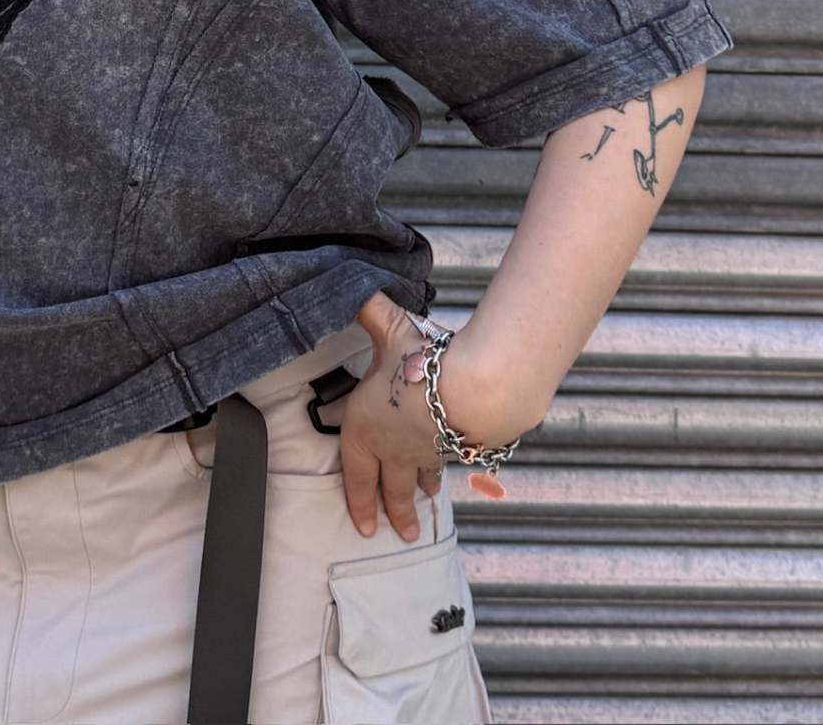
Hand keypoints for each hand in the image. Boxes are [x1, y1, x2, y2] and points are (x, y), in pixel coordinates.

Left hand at [339, 293, 446, 540]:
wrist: (470, 390)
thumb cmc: (420, 364)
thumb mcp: (388, 328)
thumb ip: (369, 310)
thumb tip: (353, 290)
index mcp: (365, 429)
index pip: (355, 473)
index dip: (356, 500)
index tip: (360, 523)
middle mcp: (392, 450)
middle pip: (389, 489)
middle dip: (391, 512)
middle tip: (397, 532)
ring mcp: (425, 454)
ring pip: (417, 480)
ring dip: (417, 496)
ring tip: (422, 506)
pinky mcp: (454, 451)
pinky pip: (443, 464)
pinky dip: (441, 472)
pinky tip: (445, 472)